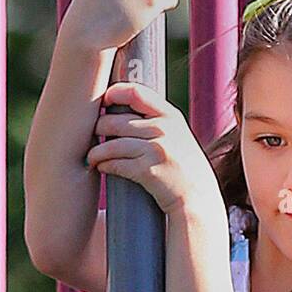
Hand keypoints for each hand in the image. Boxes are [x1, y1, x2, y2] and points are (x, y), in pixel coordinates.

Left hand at [87, 80, 221, 216]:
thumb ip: (158, 122)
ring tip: (92, 157)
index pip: (135, 92)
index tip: (104, 102)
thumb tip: (124, 112)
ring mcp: (156, 150)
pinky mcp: (148, 171)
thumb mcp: (179, 137)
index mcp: (171, 116)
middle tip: (93, 135)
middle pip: (116, 120)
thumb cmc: (185, 169)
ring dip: (96, 151)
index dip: (114, 94)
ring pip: (112, 144)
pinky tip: (102, 167)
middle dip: (99, 128)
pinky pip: (117, 164)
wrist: (199, 199)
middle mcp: (164, 129)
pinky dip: (105, 165)